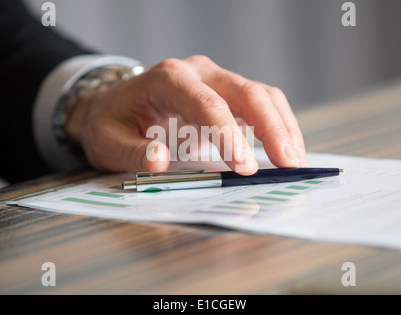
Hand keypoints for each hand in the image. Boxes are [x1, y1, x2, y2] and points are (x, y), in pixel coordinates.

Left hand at [65, 55, 306, 174]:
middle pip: (245, 91)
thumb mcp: (107, 140)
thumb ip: (131, 151)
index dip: (229, 134)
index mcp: (167, 78)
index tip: (245, 166)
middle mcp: (197, 72)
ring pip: (261, 94)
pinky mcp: (225, 94)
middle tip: (288, 163)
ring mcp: (215, 80)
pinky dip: (277, 125)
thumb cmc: (112, 122)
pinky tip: (285, 149)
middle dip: (271, 127)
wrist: (115, 105)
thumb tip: (160, 160)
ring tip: (294, 160)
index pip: (206, 102)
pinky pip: (260, 103)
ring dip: (281, 126)